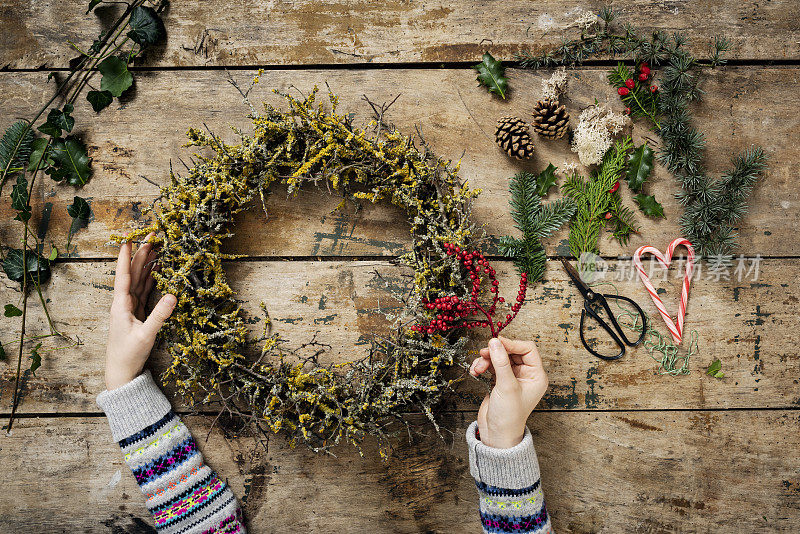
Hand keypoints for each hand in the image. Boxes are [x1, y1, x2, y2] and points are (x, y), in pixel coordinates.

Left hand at [105, 233, 176, 389]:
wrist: (121, 373)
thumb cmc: (129, 355)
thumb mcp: (146, 335)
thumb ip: (159, 315)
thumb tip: (173, 295)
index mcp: (121, 305)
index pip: (124, 276)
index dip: (127, 258)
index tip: (129, 240)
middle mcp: (123, 303)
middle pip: (133, 273)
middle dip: (142, 254)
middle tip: (152, 236)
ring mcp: (130, 308)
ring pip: (139, 280)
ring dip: (147, 264)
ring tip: (156, 248)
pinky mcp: (137, 314)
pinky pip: (145, 291)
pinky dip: (151, 279)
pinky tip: (157, 271)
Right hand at [469, 336, 548, 448]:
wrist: (496, 435)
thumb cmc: (509, 416)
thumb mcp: (506, 386)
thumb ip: (500, 362)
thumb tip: (494, 342)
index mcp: (536, 376)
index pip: (527, 350)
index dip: (512, 344)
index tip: (497, 342)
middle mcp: (526, 375)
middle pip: (511, 352)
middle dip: (496, 353)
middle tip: (483, 353)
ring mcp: (512, 378)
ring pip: (499, 358)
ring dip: (486, 360)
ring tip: (478, 368)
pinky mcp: (499, 381)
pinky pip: (491, 365)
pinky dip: (482, 366)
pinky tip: (475, 372)